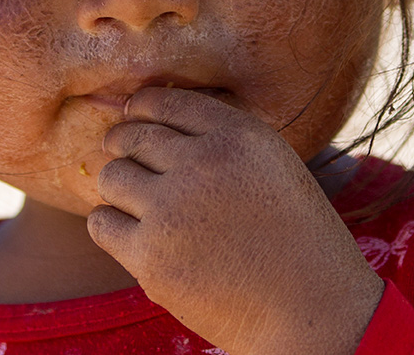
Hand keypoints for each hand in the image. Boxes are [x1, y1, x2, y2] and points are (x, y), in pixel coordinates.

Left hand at [86, 86, 383, 354]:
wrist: (311, 310)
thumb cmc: (295, 241)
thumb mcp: (274, 167)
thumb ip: (223, 143)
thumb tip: (154, 124)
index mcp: (239, 136)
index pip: (169, 103)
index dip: (142, 105)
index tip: (131, 113)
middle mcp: (203, 164)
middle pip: (134, 137)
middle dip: (122, 144)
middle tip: (120, 154)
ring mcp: (172, 210)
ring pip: (112, 177)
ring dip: (118, 188)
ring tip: (133, 203)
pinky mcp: (151, 258)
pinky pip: (102, 224)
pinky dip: (110, 226)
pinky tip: (129, 234)